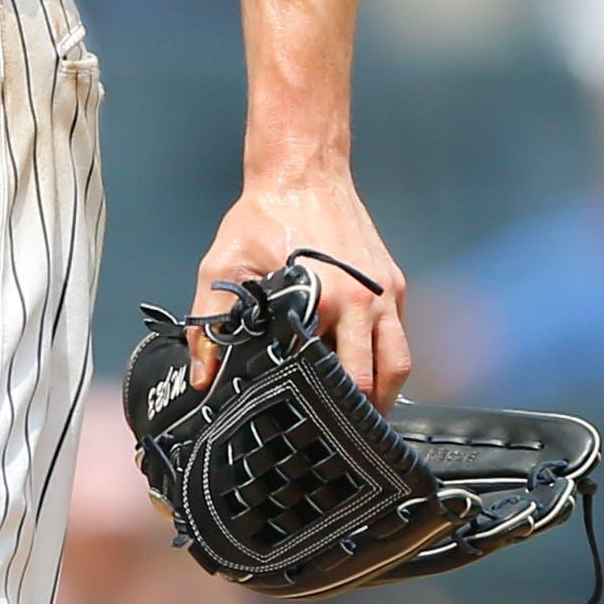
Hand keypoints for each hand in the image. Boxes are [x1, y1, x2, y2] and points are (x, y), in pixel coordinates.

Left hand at [185, 169, 409, 407]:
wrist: (302, 169)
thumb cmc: (264, 215)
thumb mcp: (225, 264)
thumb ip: (210, 322)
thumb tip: (202, 376)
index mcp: (324, 298)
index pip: (336, 375)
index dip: (324, 407)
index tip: (311, 428)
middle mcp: (363, 300)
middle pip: (375, 380)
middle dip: (359, 411)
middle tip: (338, 434)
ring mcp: (384, 292)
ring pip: (400, 363)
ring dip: (384, 393)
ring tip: (360, 415)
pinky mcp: (394, 282)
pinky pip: (400, 334)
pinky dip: (389, 358)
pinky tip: (367, 370)